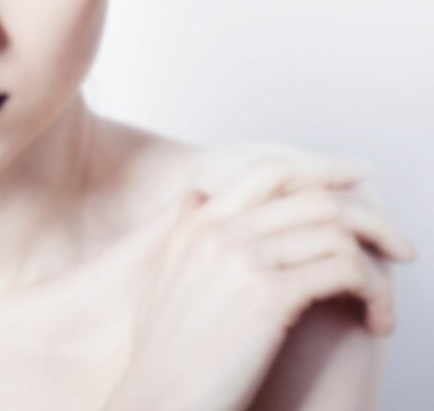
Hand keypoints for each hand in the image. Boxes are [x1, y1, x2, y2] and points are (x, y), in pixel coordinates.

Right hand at [105, 150, 415, 410]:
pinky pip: (347, 271)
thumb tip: (198, 195)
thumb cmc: (164, 352)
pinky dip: (375, 294)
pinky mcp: (268, 296)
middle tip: (398, 247)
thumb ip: (182, 231)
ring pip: (339, 233)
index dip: (323, 169)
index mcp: (197, 225)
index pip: (270, 171)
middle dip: (371, 220)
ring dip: (378, 266)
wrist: (158, 399)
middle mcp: (218, 231)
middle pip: (316, 197)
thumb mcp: (160, 276)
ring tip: (382, 300)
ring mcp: (241, 259)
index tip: (355, 177)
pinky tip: (374, 318)